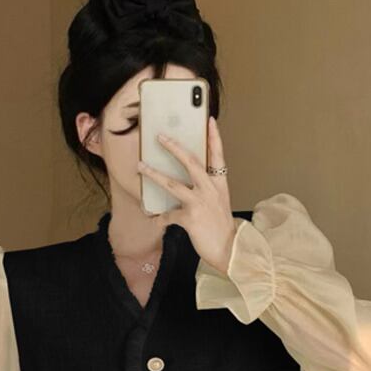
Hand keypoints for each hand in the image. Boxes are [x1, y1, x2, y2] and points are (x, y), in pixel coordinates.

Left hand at [137, 115, 237, 274]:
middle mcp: (210, 190)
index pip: (218, 155)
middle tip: (161, 136)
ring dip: (154, 174)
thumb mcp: (219, 203)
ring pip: (173, 184)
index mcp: (220, 184)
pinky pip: (169, 215)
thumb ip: (208, 189)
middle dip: (175, 148)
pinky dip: (160, 218)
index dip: (214, 137)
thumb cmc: (221, 227)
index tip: (209, 120)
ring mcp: (200, 203)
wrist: (229, 250)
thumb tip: (188, 182)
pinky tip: (154, 220)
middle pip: (191, 163)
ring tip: (141, 167)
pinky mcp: (190, 218)